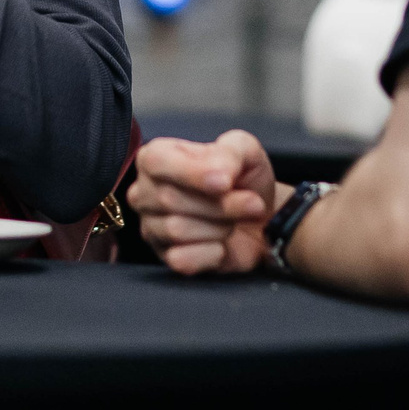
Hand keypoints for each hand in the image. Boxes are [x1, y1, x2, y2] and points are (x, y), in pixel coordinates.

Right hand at [129, 131, 285, 275]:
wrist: (262, 218)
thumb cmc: (245, 179)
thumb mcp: (245, 150)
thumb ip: (231, 151)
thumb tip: (219, 173)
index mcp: (156, 156)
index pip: (157, 161)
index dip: (192, 173)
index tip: (226, 182)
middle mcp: (146, 191)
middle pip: (169, 199)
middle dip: (221, 203)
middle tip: (252, 203)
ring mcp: (152, 227)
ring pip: (176, 229)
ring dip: (220, 227)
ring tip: (234, 220)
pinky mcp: (166, 257)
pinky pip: (182, 259)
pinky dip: (212, 253)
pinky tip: (222, 244)